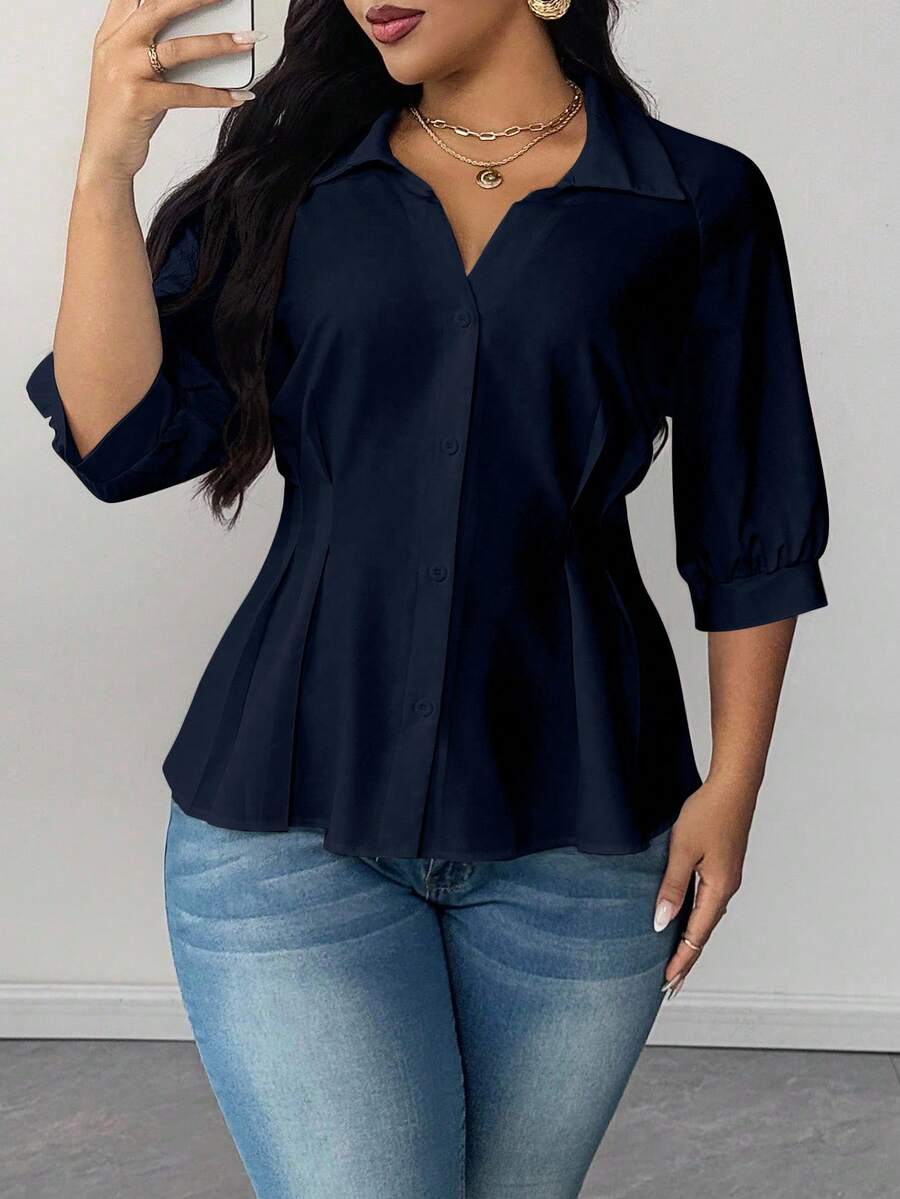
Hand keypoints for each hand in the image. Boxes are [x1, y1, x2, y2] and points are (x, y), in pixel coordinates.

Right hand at [79, 0, 257, 184]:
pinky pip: (186, 93)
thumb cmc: (123, 112)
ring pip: (179, 49)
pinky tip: (239, 95)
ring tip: (248, 41)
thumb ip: (150, 45)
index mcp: (111, 34)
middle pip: (159, 9)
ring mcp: (124, 72)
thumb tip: (200, 33)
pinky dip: (216, 95)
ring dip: (219, 43)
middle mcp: (115, 46)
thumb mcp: (129, 70)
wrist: (105, 154)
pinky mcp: (138, 100)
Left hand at [653, 776, 756, 998]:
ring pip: (706, 918)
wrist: (734, 786)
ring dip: (691, 940)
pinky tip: (686, 921)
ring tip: (676, 960)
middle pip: (704, 933)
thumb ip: (672, 887)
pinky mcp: (724, 866)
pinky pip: (708, 902)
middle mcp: (727, 889)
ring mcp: (727, 877)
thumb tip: (660, 922)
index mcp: (719, 890)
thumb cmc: (707, 814)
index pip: (697, 936)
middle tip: (670, 985)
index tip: (666, 983)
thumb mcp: (683, 850)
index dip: (680, 960)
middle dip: (686, 959)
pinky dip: (695, 919)